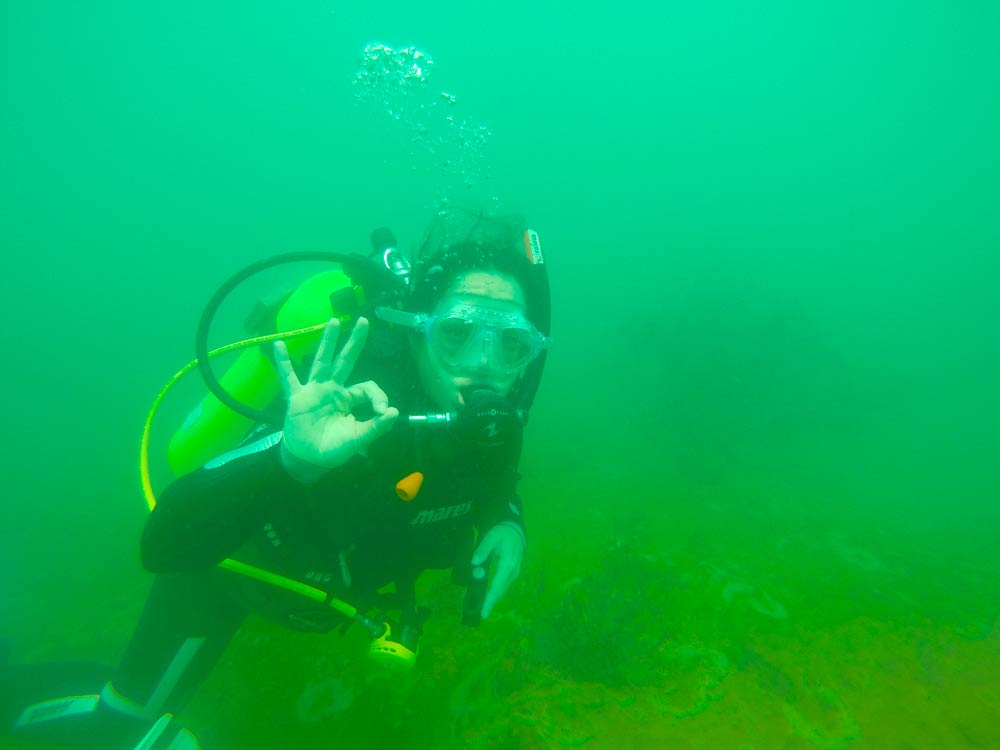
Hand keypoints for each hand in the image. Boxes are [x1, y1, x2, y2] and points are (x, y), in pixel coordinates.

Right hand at [273, 317, 398, 481]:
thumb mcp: (359, 438)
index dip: (378, 395)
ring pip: (322, 362)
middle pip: (346, 361)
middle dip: (355, 342)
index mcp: (349, 399)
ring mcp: (314, 391)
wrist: (309, 460)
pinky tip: (278, 345)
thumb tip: (394, 411)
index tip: (382, 411)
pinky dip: (283, 363)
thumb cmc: (334, 449)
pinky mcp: (297, 398)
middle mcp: (333, 389)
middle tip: (365, 321)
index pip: (367, 386)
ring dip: (328, 342)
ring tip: (334, 321)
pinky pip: (289, 378)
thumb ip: (377, 427)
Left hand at [471, 522, 525, 618]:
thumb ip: (483, 550)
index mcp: (508, 564)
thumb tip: (474, 563)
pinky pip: (504, 585)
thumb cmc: (502, 533)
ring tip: (483, 608)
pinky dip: (496, 592)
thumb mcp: (491, 537)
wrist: (515, 530)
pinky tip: (489, 597)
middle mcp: (513, 571)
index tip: (484, 611)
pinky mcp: (512, 572)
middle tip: (481, 613)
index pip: (497, 585)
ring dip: (494, 598)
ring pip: (503, 589)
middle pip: (501, 590)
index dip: (490, 599)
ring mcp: (514, 572)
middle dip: (491, 602)